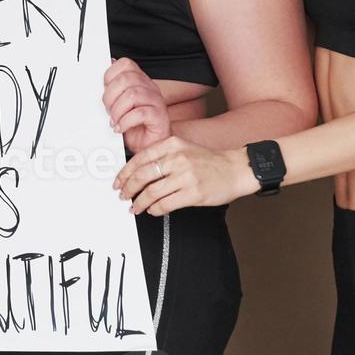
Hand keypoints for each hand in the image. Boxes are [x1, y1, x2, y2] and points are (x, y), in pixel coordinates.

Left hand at [103, 57, 170, 153]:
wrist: (148, 145)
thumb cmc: (134, 125)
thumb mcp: (118, 105)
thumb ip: (112, 91)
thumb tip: (100, 80)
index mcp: (140, 81)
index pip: (125, 64)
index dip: (110, 76)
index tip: (104, 90)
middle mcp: (149, 88)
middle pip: (126, 79)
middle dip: (110, 96)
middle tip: (108, 110)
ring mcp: (156, 101)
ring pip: (132, 95)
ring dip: (117, 110)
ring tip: (115, 120)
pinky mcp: (159, 117)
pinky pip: (140, 113)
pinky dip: (125, 122)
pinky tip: (121, 127)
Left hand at [113, 136, 258, 212]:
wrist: (236, 169)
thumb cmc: (209, 161)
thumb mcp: (184, 148)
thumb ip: (162, 156)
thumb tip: (137, 172)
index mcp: (172, 144)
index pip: (140, 159)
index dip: (125, 173)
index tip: (119, 182)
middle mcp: (177, 158)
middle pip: (142, 176)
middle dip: (128, 189)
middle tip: (123, 196)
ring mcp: (185, 176)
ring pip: (151, 192)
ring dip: (139, 203)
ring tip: (135, 207)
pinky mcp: (193, 193)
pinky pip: (165, 204)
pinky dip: (155, 209)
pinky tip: (153, 210)